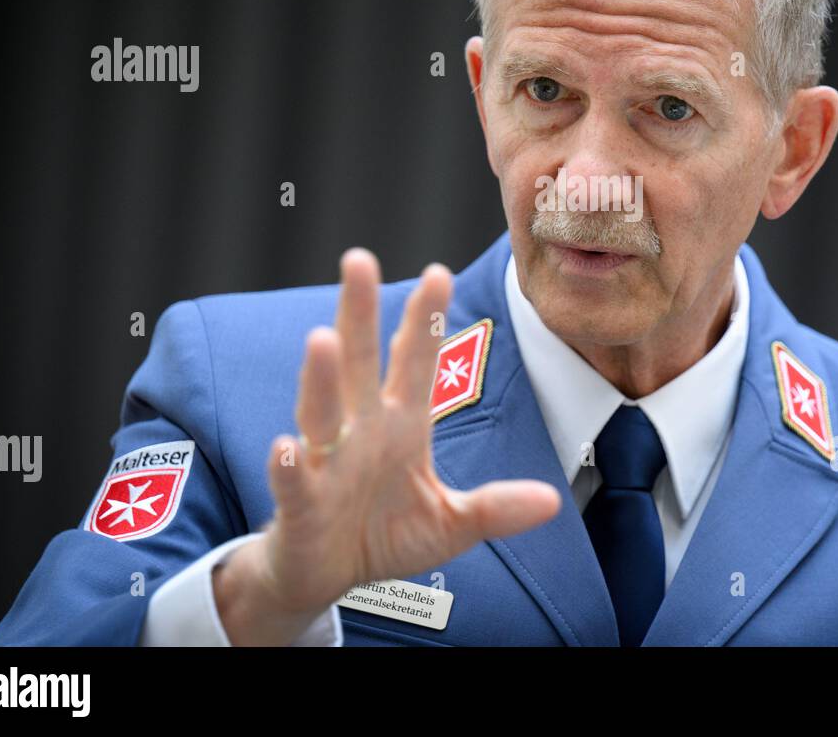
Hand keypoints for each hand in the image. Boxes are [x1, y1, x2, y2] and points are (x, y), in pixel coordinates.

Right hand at [213, 248, 561, 643]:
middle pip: (360, 363)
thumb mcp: (451, 523)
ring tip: (322, 339)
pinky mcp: (300, 504)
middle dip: (360, 312)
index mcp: (400, 426)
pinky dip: (289, 466)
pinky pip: (294, 481)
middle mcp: (361, 431)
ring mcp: (326, 463)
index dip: (425, 320)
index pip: (415, 362)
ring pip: (322, 412)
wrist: (324, 577)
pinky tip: (286, 446)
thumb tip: (552, 501)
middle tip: (358, 260)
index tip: (438, 272)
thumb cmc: (383, 537)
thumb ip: (496, 508)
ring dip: (322, 378)